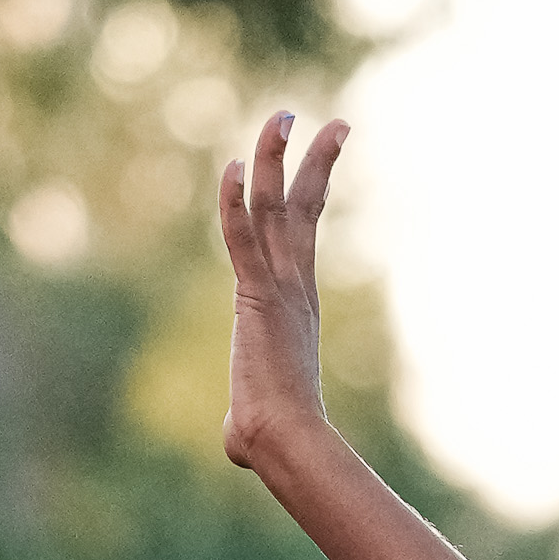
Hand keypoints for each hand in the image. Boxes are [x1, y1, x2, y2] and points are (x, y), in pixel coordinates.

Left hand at [218, 110, 348, 474]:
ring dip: (277, 158)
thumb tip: (238, 444)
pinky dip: (235, 203)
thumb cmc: (273, 438)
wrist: (285, 440)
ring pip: (276, 208)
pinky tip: (233, 167)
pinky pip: (243, 238)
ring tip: (284, 115)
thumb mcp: (254, 416)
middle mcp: (295, 285)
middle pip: (303, 206)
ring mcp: (279, 287)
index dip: (313, 186)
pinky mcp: (256, 296)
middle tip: (325, 121)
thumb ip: (246, 414)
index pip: (305, 230)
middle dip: (312, 158)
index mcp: (298, 302)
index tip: (325, 150)